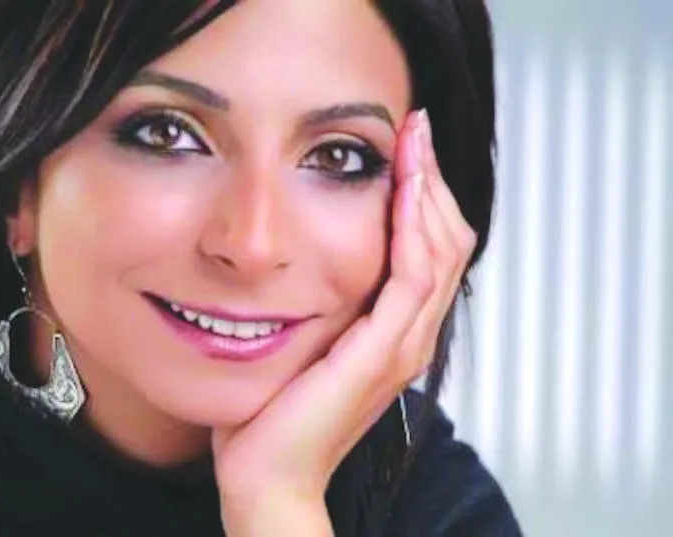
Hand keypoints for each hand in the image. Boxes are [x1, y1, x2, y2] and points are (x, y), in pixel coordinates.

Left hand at [213, 110, 477, 535]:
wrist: (268, 471)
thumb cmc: (278, 410)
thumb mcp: (306, 338)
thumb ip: (324, 302)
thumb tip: (307, 255)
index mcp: (396, 331)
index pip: (432, 249)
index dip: (426, 195)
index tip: (407, 145)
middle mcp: (411, 335)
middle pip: (448, 242)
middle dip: (433, 179)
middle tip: (416, 128)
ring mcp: (404, 346)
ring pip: (440, 252)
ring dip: (429, 191)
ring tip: (414, 142)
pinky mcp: (383, 354)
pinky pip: (412, 278)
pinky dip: (414, 229)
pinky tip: (404, 190)